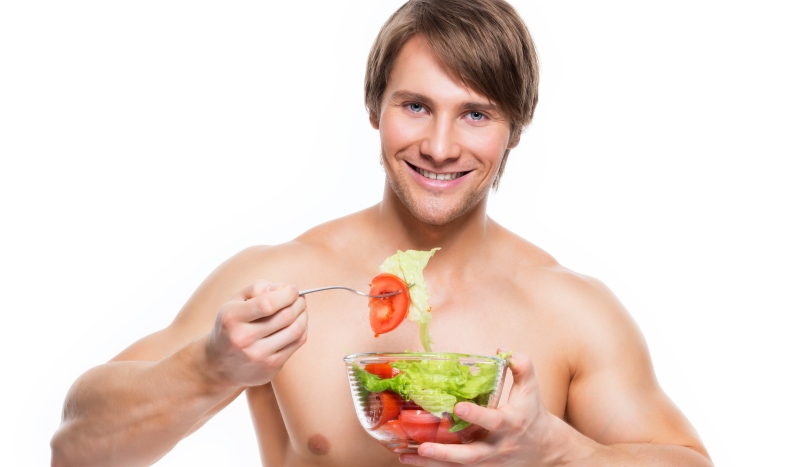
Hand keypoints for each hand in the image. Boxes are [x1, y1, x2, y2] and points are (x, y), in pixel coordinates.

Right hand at [204, 280, 307, 387]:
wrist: (219, 366)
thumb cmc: (231, 326)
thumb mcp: (234, 302)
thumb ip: (257, 288)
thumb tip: (282, 288)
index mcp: (232, 318)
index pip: (268, 303)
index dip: (286, 294)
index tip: (292, 289)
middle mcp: (243, 339)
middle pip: (285, 316)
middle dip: (298, 303)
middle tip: (300, 298)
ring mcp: (258, 356)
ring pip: (295, 330)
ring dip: (304, 315)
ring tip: (301, 309)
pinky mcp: (270, 367)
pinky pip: (296, 344)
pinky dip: (302, 329)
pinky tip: (298, 323)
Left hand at [400, 351, 564, 465]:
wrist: (544, 448)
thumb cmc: (532, 413)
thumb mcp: (531, 388)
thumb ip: (522, 366)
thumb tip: (503, 350)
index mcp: (510, 423)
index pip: (493, 421)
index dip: (477, 415)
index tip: (458, 407)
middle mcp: (497, 446)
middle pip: (471, 455)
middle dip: (446, 453)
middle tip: (423, 447)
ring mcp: (488, 460)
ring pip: (458, 465)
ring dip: (431, 463)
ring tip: (405, 457)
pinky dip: (433, 466)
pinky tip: (410, 459)